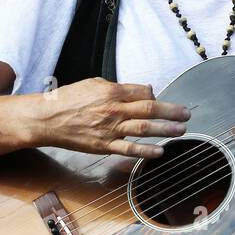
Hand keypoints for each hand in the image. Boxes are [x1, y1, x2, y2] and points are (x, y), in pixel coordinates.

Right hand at [38, 77, 190, 158]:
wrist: (47, 119)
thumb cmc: (69, 99)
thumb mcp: (94, 83)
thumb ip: (120, 87)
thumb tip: (144, 89)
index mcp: (111, 91)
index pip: (143, 93)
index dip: (157, 96)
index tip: (165, 101)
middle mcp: (114, 109)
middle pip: (150, 110)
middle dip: (172, 112)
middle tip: (187, 114)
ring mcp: (110, 129)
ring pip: (144, 129)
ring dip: (166, 130)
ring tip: (181, 130)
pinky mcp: (104, 146)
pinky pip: (129, 149)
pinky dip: (146, 151)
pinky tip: (159, 151)